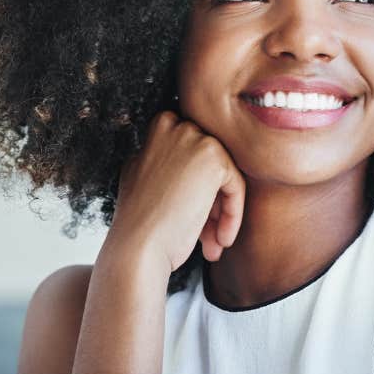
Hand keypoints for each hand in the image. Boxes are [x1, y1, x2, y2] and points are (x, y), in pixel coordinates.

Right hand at [107, 111, 245, 274]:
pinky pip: (235, 187)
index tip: (194, 217)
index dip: (195, 188)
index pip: (193, 155)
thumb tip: (192, 165)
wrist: (138, 246)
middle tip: (206, 236)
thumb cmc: (139, 223)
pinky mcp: (214, 159)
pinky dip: (232, 215)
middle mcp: (175, 126)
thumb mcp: (142, 177)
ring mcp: (195, 139)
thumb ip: (164, 161)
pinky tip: (220, 240)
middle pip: (210, 164)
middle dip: (211, 202)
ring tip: (213, 245)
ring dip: (221, 213)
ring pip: (224, 177)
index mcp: (157, 129)